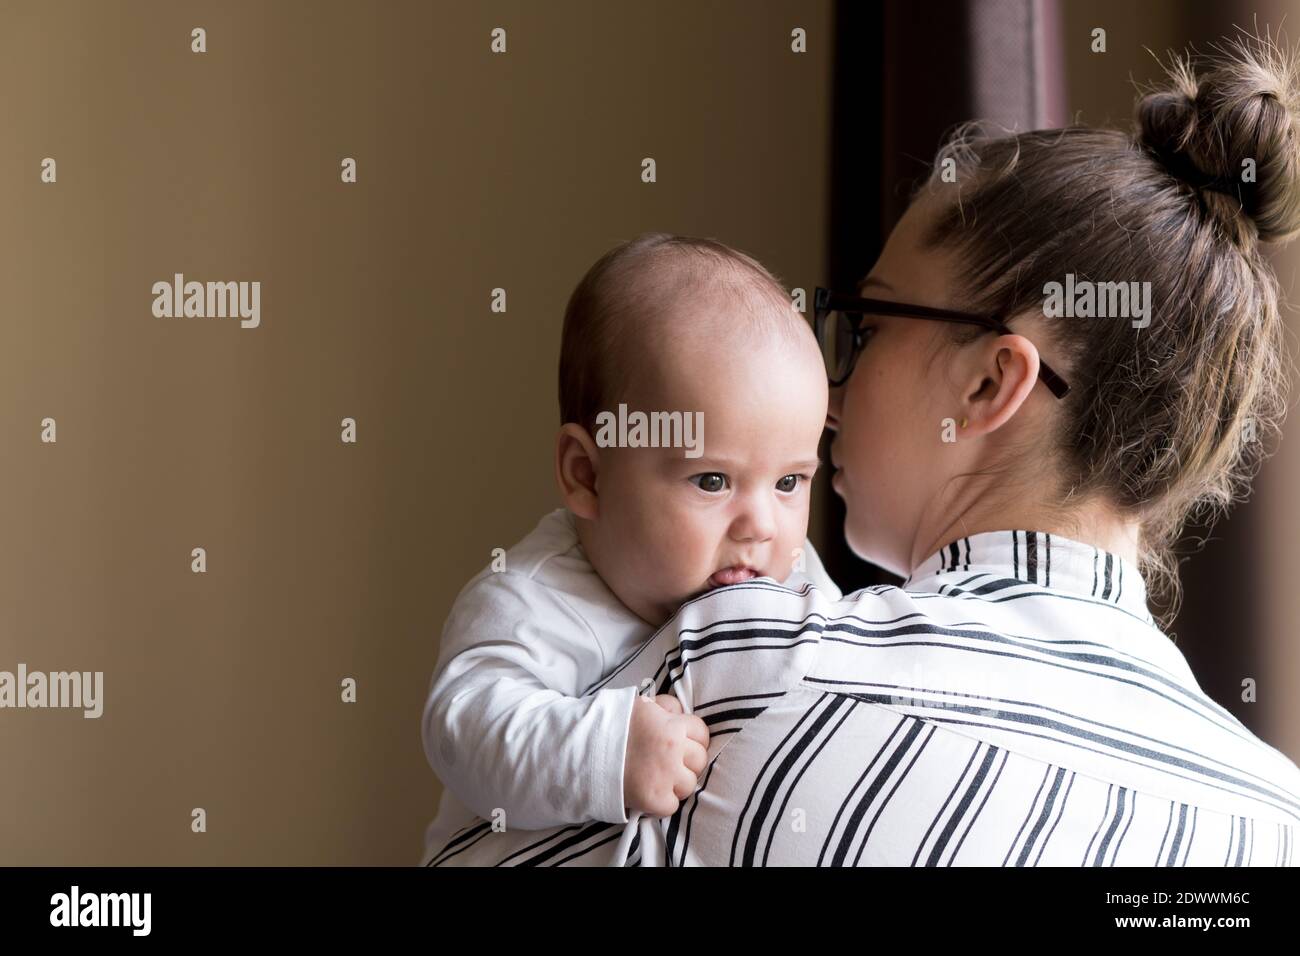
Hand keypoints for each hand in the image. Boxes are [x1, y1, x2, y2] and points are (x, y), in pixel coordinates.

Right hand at [622, 694, 709, 817]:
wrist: (584, 751)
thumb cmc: (612, 724)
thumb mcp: (641, 705)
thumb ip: (666, 706)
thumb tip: (682, 712)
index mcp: (672, 726)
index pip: (702, 734)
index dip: (692, 739)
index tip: (681, 744)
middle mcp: (673, 751)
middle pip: (700, 761)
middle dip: (686, 762)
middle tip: (667, 763)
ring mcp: (665, 777)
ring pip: (689, 785)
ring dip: (676, 783)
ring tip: (656, 778)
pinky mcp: (655, 800)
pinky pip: (672, 806)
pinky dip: (662, 802)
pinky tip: (648, 792)